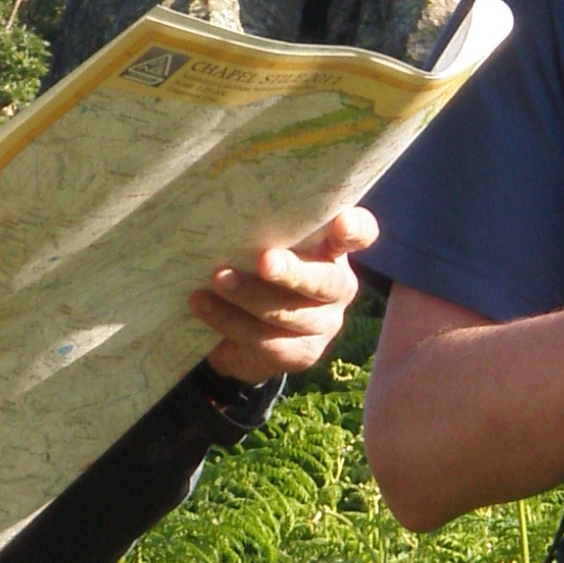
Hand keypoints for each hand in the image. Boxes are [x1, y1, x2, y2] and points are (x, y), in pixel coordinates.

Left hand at [190, 207, 376, 382]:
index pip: (360, 235)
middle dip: (294, 272)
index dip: (355, 230)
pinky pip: (265, 340)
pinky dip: (228, 320)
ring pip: (288, 313)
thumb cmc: (253, 266)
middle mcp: (337, 286)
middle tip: (265, 261)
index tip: (342, 223)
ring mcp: (324, 324)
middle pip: (324, 281)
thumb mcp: (261, 242)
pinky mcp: (301, 353)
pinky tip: (203, 306)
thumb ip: (261, 229)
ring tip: (216, 279)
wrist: (242, 333)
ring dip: (248, 296)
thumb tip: (221, 208)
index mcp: (334, 250)